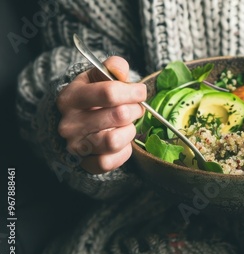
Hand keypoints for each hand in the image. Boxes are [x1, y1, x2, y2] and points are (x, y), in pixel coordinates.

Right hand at [57, 56, 146, 173]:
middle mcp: (70, 123)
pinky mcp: (85, 163)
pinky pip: (110, 162)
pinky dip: (123, 152)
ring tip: (127, 125)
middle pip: (118, 116)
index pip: (109, 93)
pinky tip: (122, 142)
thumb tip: (122, 70)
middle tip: (135, 108)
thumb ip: (112, 68)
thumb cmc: (90, 98)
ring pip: (114, 141)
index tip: (141, 91)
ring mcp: (76, 145)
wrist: (72, 124)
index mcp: (71, 98)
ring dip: (129, 132)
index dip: (133, 91)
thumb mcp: (96, 78)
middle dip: (134, 110)